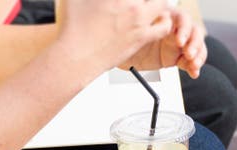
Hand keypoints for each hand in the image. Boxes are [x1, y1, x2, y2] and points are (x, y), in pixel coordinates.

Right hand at [55, 0, 173, 72]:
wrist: (76, 56)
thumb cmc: (72, 30)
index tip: (123, 2)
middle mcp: (129, 3)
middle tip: (139, 2)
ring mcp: (137, 19)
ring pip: (162, 2)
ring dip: (158, 2)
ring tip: (151, 5)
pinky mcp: (141, 37)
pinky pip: (164, 26)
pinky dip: (165, 21)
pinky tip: (157, 20)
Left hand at [123, 8, 206, 77]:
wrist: (122, 55)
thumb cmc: (128, 39)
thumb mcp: (138, 32)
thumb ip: (151, 27)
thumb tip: (161, 20)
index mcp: (167, 18)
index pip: (183, 19)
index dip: (184, 30)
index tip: (179, 42)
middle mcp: (176, 29)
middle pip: (195, 32)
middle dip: (194, 44)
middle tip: (188, 55)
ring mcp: (179, 43)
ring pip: (197, 46)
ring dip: (198, 55)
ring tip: (193, 65)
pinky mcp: (179, 57)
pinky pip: (192, 60)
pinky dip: (194, 67)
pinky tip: (193, 72)